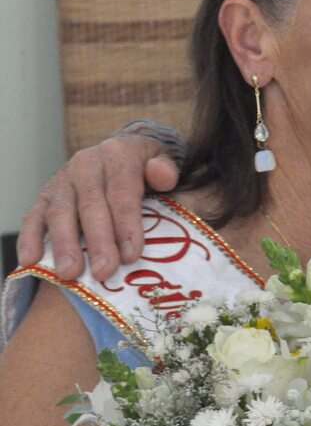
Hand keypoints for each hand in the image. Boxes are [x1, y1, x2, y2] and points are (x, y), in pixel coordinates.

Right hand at [16, 135, 179, 280]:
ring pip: (60, 212)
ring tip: (70, 273)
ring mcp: (63, 180)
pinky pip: (34, 217)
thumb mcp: (163, 160)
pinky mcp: (45, 195)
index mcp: (119, 154)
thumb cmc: (147, 166)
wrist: (120, 151)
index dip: (127, 224)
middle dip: (98, 241)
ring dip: (64, 245)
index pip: (123, 191)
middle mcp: (87, 164)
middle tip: (104, 271)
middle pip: (91, 205)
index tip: (132, 255)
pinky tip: (31, 261)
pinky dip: (30, 239)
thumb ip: (166, 170)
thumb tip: (163, 175)